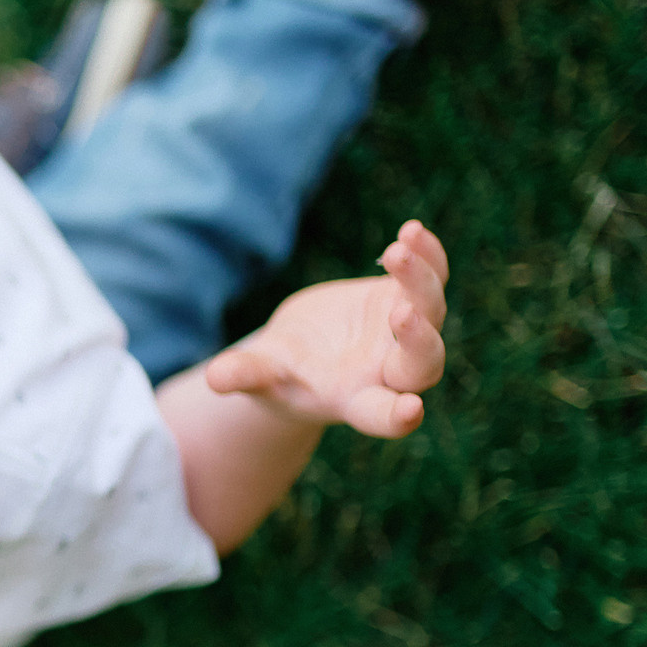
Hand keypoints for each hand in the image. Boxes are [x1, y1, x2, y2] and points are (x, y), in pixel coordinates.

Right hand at [203, 220, 450, 437]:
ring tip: (398, 248)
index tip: (411, 409)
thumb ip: (244, 375)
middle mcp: (391, 371)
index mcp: (356, 400)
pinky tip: (412, 231)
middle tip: (403, 313)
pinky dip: (427, 255)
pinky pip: (430, 277)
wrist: (301, 351)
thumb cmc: (278, 375)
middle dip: (419, 338)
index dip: (398, 416)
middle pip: (423, 362)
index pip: (385, 415)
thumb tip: (215, 378)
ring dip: (420, 279)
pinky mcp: (404, 298)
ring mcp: (403, 334)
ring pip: (431, 309)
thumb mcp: (259, 375)